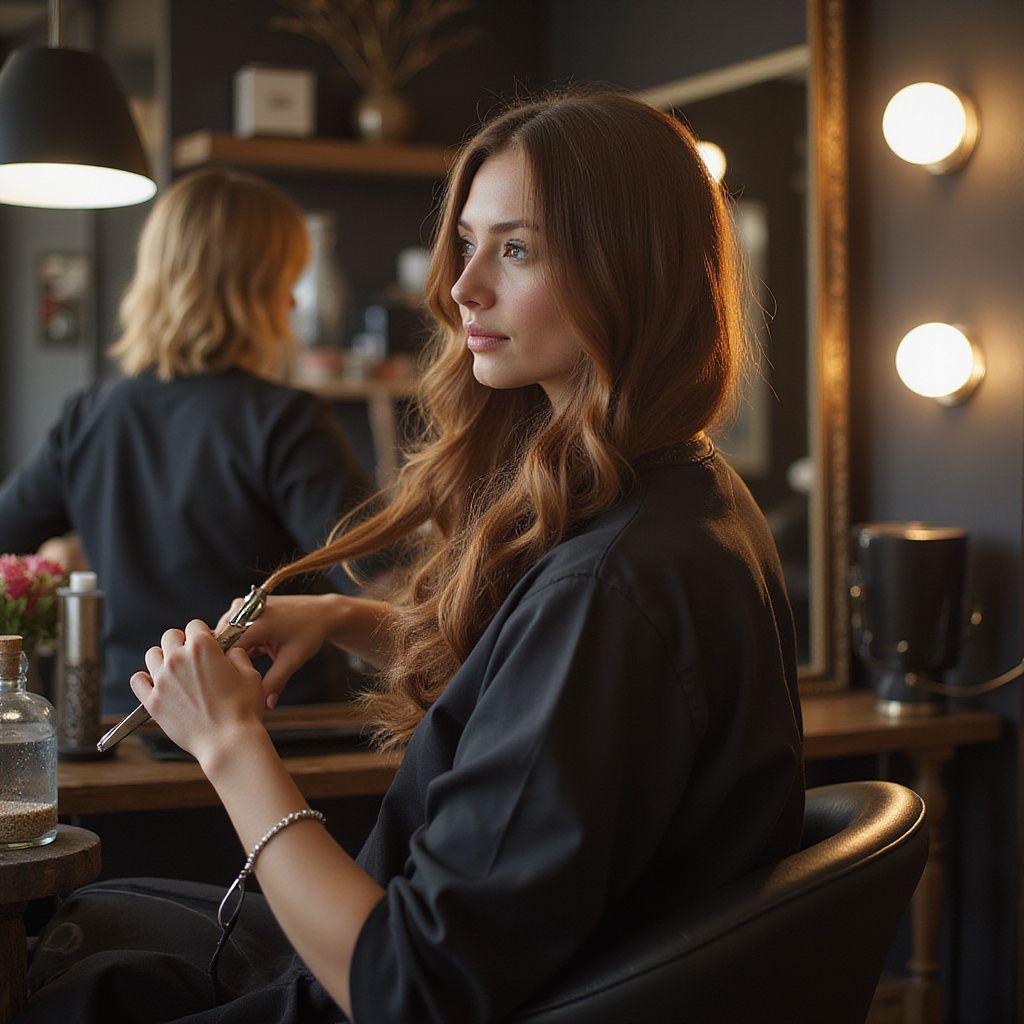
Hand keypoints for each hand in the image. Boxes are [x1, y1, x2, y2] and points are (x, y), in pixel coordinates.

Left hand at [129, 620, 264, 765]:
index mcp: (202, 647)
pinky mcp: (152, 702)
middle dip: (182, 642)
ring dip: (163, 658)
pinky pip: (137, 681)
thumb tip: (229, 650)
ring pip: (152, 655)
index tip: (208, 644)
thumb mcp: (250, 674)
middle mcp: (178, 659)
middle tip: (193, 657)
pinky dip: (145, 679)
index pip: (195, 625)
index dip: (204, 633)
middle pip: (170, 636)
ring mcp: (162, 680)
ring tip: (176, 670)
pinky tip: (157, 683)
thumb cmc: (242, 709)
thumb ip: (236, 655)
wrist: (227, 742)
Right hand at [215, 594, 336, 708]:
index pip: (225, 648)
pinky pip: (234, 631)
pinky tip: (251, 656)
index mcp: (254, 623)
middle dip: (226, 661)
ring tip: (240, 669)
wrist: (321, 613)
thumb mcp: (293, 659)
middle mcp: (244, 611)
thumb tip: (265, 705)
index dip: (224, 669)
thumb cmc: (309, 633)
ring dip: (232, 652)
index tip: (224, 686)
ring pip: (226, 636)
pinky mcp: (246, 610)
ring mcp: (244, 608)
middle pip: (221, 641)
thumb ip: (276, 681)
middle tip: (229, 682)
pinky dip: (240, 644)